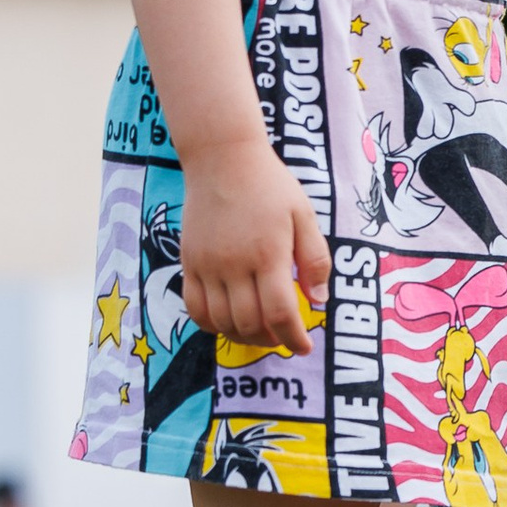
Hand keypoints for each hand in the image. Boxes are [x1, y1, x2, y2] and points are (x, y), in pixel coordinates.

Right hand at [179, 137, 327, 351]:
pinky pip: (194, 308)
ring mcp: (207, 265)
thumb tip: (318, 301)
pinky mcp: (188, 262)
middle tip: (284, 338)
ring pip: (220, 321)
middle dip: (270, 340)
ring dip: (242, 336)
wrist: (223, 159)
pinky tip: (228, 323)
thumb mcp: (304, 216)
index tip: (304, 347)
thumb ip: (315, 259)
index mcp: (268, 254)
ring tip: (260, 333)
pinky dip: (211, 324)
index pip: (280, 312)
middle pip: (249, 323)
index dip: (294, 337)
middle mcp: (233, 265)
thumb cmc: (270, 186)